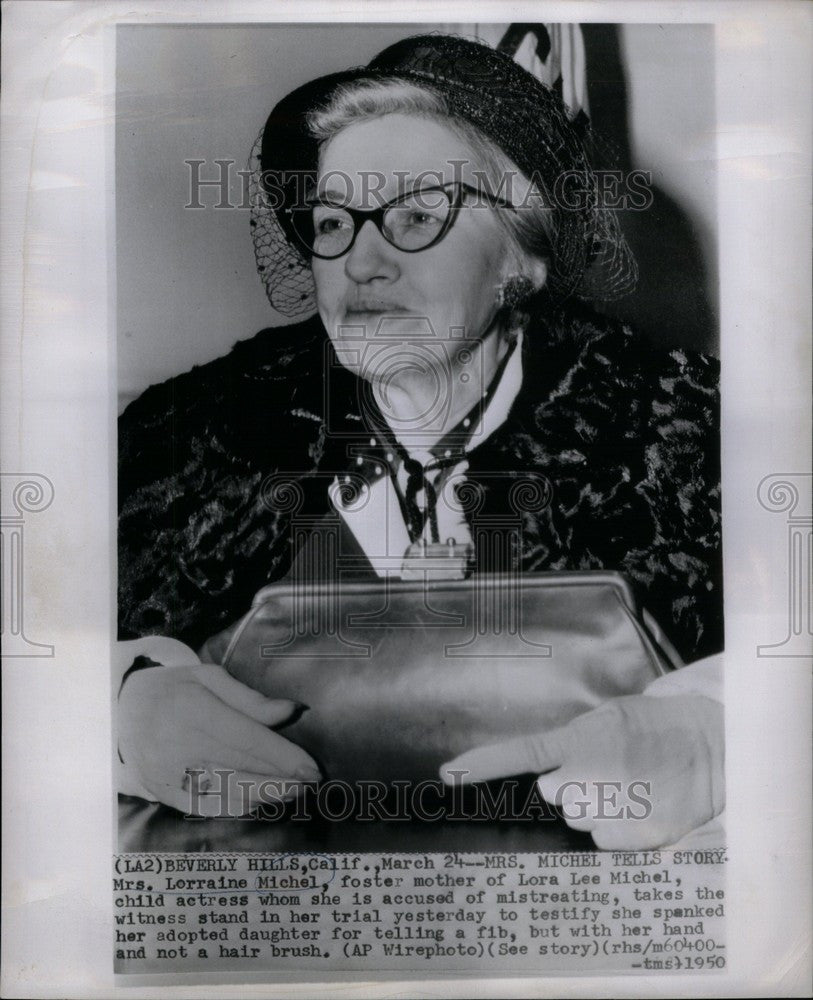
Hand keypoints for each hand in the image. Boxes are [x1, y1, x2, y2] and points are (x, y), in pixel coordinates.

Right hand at [118, 662, 320, 816]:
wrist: (116, 712)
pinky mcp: (163, 793)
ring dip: (265, 795)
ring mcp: (169, 773)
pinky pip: (207, 806)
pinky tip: (260, 802)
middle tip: (312, 783)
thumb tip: (292, 711)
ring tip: (293, 792)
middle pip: (242, 768)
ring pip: (227, 791)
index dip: (283, 757)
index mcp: (193, 709)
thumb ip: (250, 699)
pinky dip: (237, 807)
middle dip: (281, 778)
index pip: (248, 739)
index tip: (311, 767)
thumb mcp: (208, 678)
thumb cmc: (172, 690)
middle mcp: (180, 744)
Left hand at [440, 694, 723, 848]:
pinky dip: (616, 827)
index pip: (521, 753)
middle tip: (603, 769)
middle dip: (569, 785)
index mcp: (579, 740)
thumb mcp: (607, 718)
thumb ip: (571, 743)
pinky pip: (602, 840)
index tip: (447, 775)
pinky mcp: (635, 838)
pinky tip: (639, 803)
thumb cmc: (652, 728)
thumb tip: (546, 774)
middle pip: (553, 794)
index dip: (482, 766)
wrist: (710, 746)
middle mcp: (590, 777)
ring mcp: (612, 810)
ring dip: (594, 806)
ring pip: (578, 818)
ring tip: (629, 784)